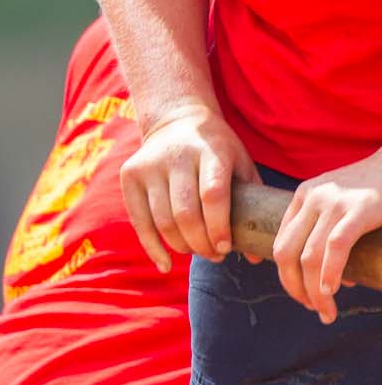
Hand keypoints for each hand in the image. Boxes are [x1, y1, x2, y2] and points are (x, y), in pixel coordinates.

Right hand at [119, 104, 257, 270]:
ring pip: (162, 220)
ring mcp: (149, 165)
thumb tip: (255, 256)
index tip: (226, 248)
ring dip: (182, 246)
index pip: (212, 195)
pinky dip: (152, 247)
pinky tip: (165, 264)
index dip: (219, 227)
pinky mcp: (130, 174)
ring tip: (197, 252)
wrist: (176, 120)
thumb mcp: (240, 164)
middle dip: (201, 243)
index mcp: (210, 151)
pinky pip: (139, 220)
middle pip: (185, 212)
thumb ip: (252, 204)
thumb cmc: (216, 150)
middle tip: (214, 255)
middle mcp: (176, 156)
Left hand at [272, 149, 381, 323]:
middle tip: (312, 309)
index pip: (280, 243)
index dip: (286, 276)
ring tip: (326, 311)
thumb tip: (335, 282)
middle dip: (294, 287)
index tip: (301, 296)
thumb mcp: (344, 207)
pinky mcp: (360, 208)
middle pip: (285, 252)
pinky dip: (330, 272)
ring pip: (308, 256)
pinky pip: (336, 246)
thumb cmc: (379, 191)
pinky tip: (332, 291)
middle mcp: (312, 198)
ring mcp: (335, 202)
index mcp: (303, 197)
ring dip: (314, 291)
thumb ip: (333, 237)